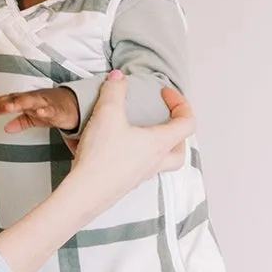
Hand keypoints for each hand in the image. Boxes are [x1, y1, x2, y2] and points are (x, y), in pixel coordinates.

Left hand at [0, 86, 79, 133]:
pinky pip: (50, 109)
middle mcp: (34, 99)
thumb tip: (5, 128)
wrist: (74, 105)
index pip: (9, 100)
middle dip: (4, 104)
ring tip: (9, 107)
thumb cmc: (52, 108)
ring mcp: (45, 103)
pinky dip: (45, 110)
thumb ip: (20, 121)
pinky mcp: (57, 109)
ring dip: (20, 103)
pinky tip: (39, 112)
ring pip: (31, 101)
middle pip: (16, 100)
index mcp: (27, 100)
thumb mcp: (34, 117)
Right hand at [67, 72, 193, 217]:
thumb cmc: (101, 158)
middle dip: (176, 132)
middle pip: (180, 150)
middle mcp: (154, 162)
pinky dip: (133, 156)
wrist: (84, 193)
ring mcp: (140, 175)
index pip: (187, 123)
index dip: (181, 104)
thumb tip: (118, 77)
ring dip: (156, 146)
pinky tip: (113, 147)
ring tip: (139, 133)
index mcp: (158, 144)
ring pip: (161, 162)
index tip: (165, 94)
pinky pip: (138, 168)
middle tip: (162, 119)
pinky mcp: (124, 183)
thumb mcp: (107, 115)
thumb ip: (114, 91)